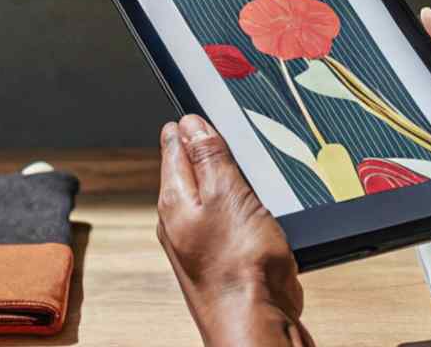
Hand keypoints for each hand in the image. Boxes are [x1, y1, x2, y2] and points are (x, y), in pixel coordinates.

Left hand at [157, 115, 313, 346]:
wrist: (257, 324)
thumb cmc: (239, 268)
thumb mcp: (227, 195)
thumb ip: (209, 157)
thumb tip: (190, 124)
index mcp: (174, 200)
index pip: (174, 147)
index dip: (189, 125)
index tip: (200, 106)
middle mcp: (183, 221)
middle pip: (192, 172)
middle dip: (206, 149)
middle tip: (222, 127)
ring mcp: (204, 242)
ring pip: (214, 197)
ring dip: (228, 179)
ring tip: (243, 159)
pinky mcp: (228, 258)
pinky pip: (232, 221)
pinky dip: (242, 207)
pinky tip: (257, 204)